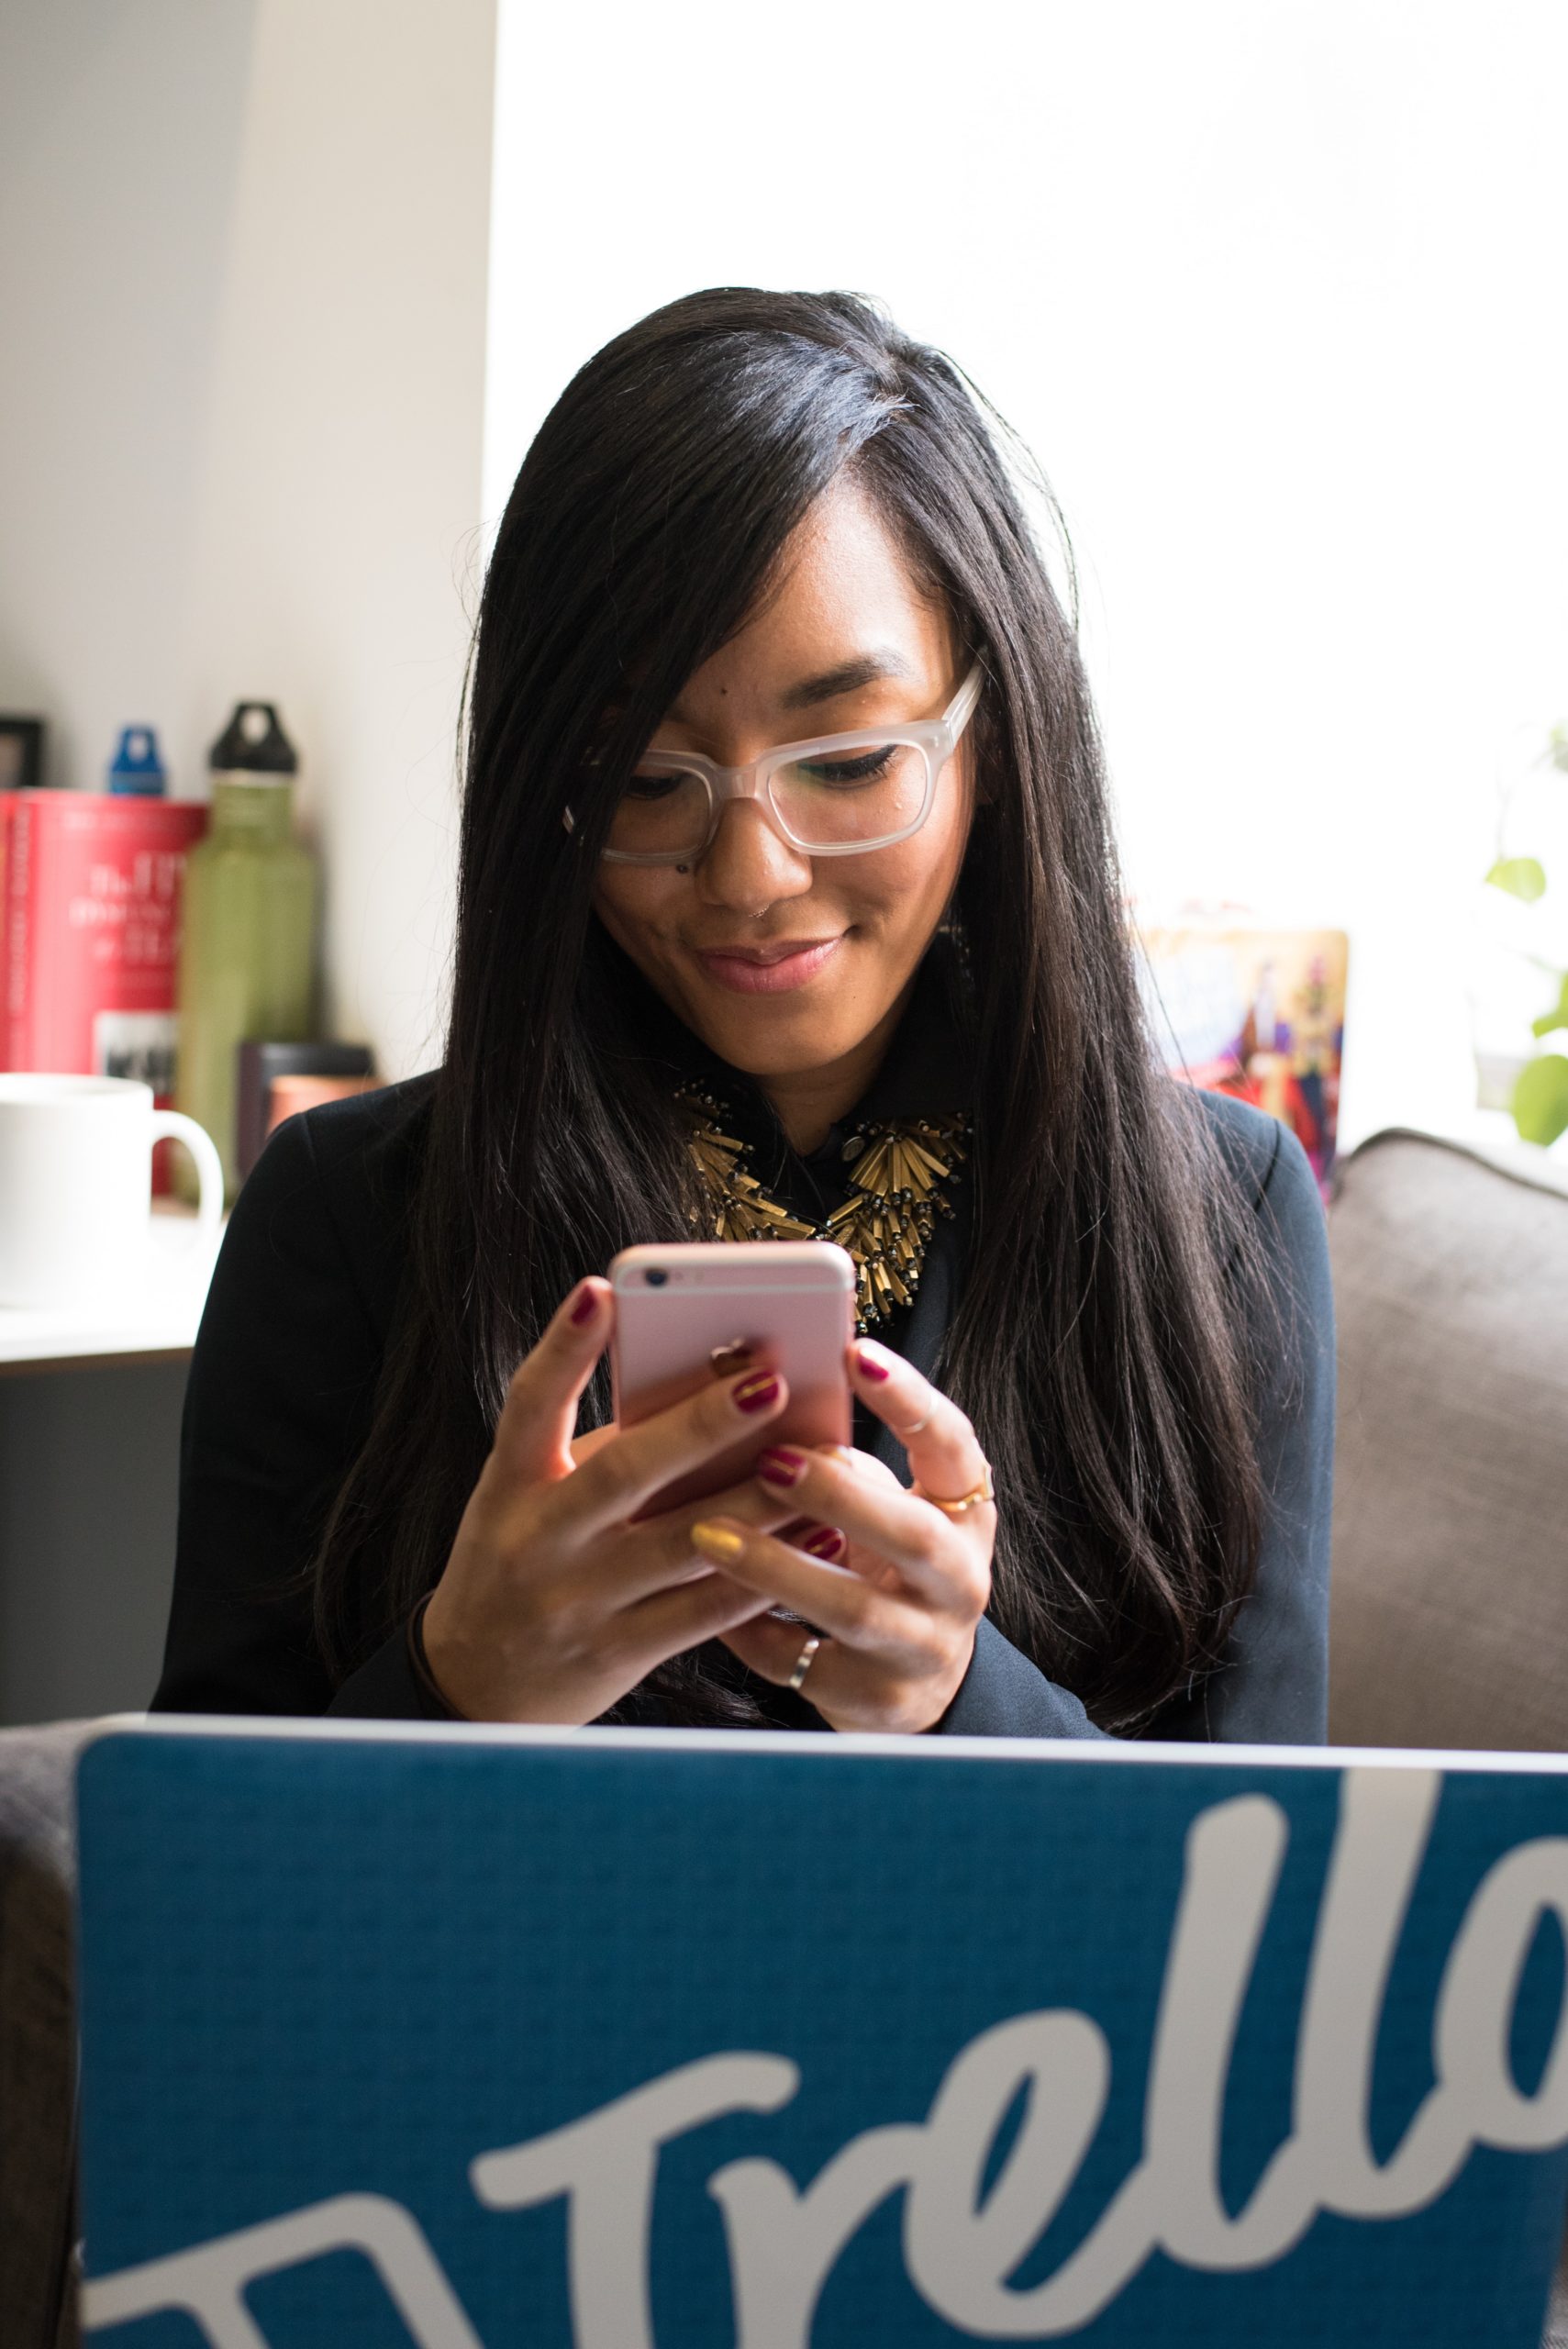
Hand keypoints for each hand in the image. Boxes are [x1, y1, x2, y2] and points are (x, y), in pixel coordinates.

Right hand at [421, 1279, 809, 1722]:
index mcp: (510, 1485)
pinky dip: (765, 1572)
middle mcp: (540, 1540)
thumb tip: (707, 1395)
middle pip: (623, 1473)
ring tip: (819, 1457)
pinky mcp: (621, 1652)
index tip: (603, 1290)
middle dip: (701, 1426)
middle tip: (769, 1379)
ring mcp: (580, 1601)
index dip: (563, 1348)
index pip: (529, 1405)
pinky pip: (705, 1611)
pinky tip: (818, 1536)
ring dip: (758, 1499)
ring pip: (683, 1543)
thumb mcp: (528, 1501)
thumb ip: (598, 1455)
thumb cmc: (522, 1562)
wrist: (475, 1688)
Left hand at [697, 1338, 994, 1732]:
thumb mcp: (886, 1510)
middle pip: (910, 1535)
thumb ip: (846, 1467)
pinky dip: (749, 1631)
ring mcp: (923, 1645)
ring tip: (707, 1533)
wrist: (916, 1683)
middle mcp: (959, 1580)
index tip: (853, 1352)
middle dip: (838, 1496)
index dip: (908, 1398)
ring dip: (775, 1567)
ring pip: (852, 1608)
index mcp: (964, 1514)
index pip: (952, 1445)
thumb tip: (760, 1404)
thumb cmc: (883, 1566)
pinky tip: (701, 1601)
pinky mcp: (877, 1700)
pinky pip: (802, 1661)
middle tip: (770, 1461)